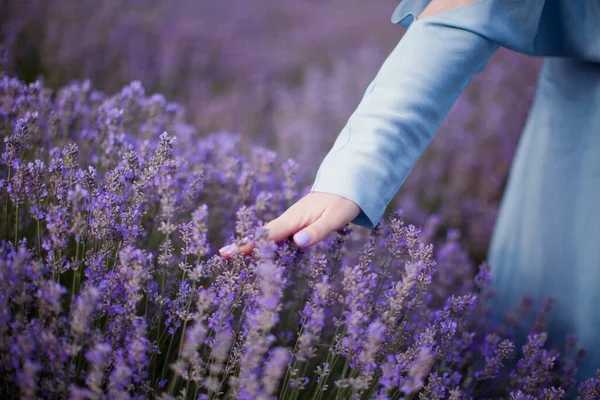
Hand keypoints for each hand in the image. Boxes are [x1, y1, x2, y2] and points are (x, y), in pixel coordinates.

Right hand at [218, 191, 361, 257]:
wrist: (348, 185)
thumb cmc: (343, 202)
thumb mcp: (336, 218)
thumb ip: (317, 231)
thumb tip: (298, 242)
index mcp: (296, 218)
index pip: (269, 234)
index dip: (251, 244)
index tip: (232, 251)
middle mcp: (290, 219)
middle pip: (263, 234)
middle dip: (244, 243)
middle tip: (223, 254)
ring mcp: (292, 220)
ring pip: (268, 233)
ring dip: (252, 243)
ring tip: (234, 253)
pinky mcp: (297, 222)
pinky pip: (277, 234)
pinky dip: (265, 241)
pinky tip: (260, 250)